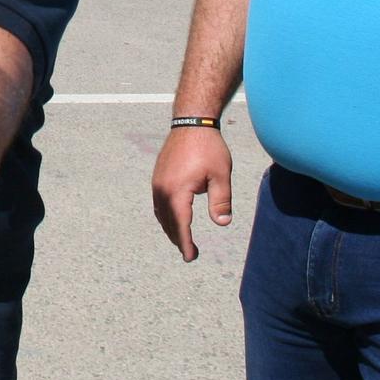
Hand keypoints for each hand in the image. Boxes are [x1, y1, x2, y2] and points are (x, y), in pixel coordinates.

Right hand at [151, 127, 233, 261]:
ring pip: (161, 213)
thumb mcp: (221, 175)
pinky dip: (166, 215)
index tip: (190, 257)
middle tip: (189, 253)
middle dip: (178, 239)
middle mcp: (162, 189)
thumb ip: (221, 201)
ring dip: (171, 228)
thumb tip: (222, 223)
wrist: (191, 122)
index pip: (181, 224)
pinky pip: (159, 203)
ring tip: (182, 239)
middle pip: (168, 222)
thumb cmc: (209, 148)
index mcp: (177, 191)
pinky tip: (174, 217)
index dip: (185, 243)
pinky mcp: (158, 176)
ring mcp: (157, 182)